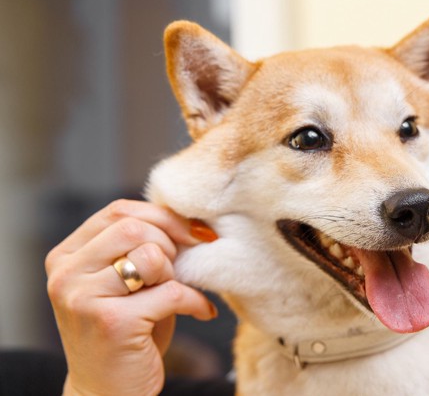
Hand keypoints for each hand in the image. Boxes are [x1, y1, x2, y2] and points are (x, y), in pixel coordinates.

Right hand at [45, 200, 217, 395]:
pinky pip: (172, 292)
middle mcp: (67, 275)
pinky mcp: (113, 323)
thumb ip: (141, 245)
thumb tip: (192, 219)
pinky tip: (201, 311)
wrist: (107, 392)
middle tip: (179, 269)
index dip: (163, 216)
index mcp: (67, 256)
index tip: (194, 232)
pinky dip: (196, 301)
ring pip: (150, 256)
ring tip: (174, 293)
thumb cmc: (126, 329)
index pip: (119, 211)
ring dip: (174, 273)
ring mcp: (84, 299)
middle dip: (169, 244)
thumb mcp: (126, 280)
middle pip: (134, 228)